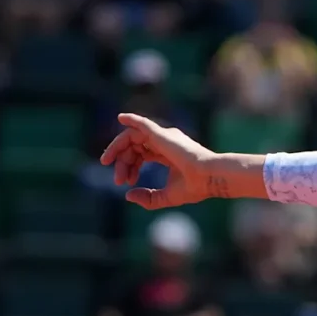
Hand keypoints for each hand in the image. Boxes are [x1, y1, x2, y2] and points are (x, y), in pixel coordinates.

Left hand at [100, 113, 215, 209]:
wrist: (209, 178)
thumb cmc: (195, 187)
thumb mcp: (167, 196)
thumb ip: (148, 197)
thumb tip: (128, 194)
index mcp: (168, 154)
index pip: (142, 154)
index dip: (130, 167)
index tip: (126, 183)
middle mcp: (166, 142)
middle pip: (134, 147)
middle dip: (123, 163)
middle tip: (118, 180)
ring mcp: (164, 137)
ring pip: (133, 137)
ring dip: (117, 149)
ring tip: (107, 162)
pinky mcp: (162, 135)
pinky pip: (143, 123)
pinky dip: (132, 120)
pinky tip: (121, 118)